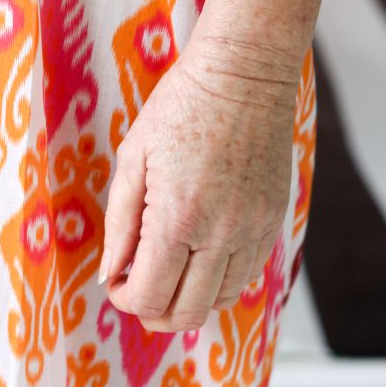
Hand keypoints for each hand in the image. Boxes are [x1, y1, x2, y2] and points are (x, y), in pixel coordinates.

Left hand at [99, 27, 299, 331]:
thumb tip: (110, 273)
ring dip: (188, 297)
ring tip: (169, 267)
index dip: (125, 299)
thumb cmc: (182, 104)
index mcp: (178, 217)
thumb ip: (119, 223)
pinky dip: (219, 279)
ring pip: (220, 301)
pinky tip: (200, 253)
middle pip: (186, 313)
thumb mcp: (135, 156)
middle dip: (153, 311)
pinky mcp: (274, 218)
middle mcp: (221, 232)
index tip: (116, 280)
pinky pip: (247, 274)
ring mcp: (254, 228)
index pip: (149, 297)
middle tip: (137, 285)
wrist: (245, 73)